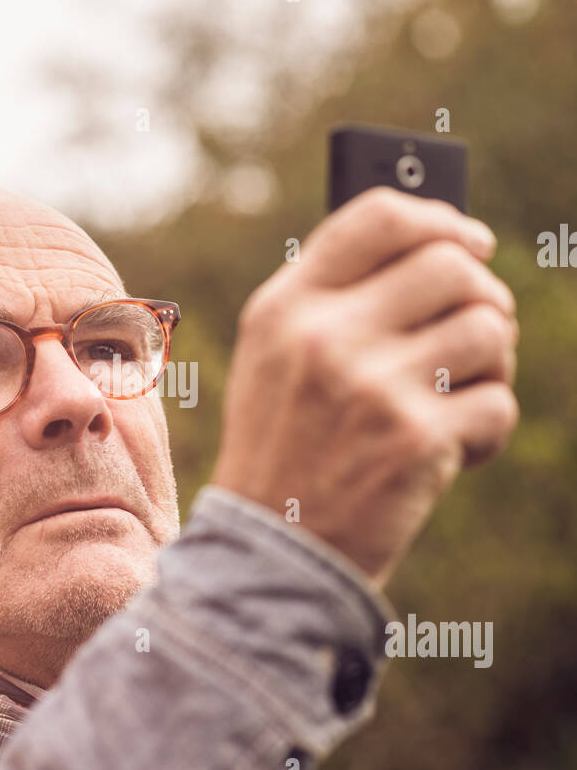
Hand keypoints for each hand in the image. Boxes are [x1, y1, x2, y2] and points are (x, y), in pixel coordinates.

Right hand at [210, 188, 518, 587]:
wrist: (271, 553)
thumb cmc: (283, 449)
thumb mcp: (275, 359)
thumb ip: (332, 297)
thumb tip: (441, 246)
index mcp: (286, 307)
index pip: (380, 217)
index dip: (440, 219)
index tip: (470, 241)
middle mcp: (327, 336)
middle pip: (452, 266)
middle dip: (483, 297)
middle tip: (479, 332)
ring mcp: (374, 386)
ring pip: (488, 328)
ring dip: (494, 362)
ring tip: (465, 393)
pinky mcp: (418, 439)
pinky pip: (498, 401)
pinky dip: (490, 427)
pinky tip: (459, 450)